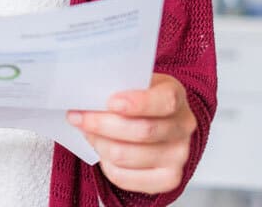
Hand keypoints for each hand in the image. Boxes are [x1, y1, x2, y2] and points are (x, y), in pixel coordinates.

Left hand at [68, 73, 196, 193]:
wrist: (157, 122)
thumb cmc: (138, 100)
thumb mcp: (133, 83)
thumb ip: (117, 86)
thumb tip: (87, 95)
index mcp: (176, 96)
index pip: (165, 102)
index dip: (138, 103)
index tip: (110, 102)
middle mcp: (183, 127)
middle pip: (142, 131)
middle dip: (102, 124)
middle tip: (78, 117)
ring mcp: (178, 156)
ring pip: (127, 156)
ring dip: (99, 143)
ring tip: (87, 133)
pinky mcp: (168, 179)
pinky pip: (125, 177)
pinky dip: (105, 164)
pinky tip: (101, 150)